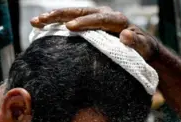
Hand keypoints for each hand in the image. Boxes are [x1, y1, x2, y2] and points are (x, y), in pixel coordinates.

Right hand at [30, 7, 159, 60]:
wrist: (141, 48)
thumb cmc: (143, 50)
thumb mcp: (144, 48)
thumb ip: (136, 42)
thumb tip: (125, 35)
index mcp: (118, 20)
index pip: (100, 19)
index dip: (85, 22)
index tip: (70, 28)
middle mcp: (105, 15)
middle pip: (81, 11)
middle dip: (61, 15)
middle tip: (44, 20)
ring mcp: (95, 18)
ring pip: (72, 14)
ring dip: (54, 17)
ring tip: (36, 21)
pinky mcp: (88, 24)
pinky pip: (70, 20)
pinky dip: (56, 23)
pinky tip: (40, 26)